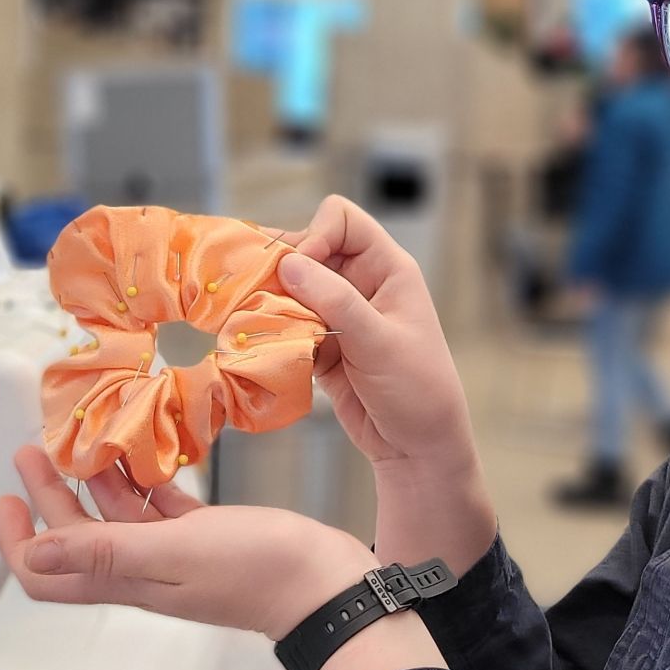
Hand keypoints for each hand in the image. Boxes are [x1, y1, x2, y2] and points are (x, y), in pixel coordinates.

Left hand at [0, 445, 374, 641]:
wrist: (321, 581)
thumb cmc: (257, 570)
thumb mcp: (171, 552)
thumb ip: (104, 549)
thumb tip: (38, 548)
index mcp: (126, 579)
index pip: (48, 573)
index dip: (18, 540)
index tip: (6, 498)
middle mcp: (143, 569)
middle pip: (76, 537)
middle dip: (48, 495)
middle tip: (35, 451)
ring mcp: (174, 552)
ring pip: (116, 517)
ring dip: (95, 481)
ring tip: (87, 440)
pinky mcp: (205, 534)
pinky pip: (159, 506)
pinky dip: (144, 480)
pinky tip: (146, 452)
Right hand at [277, 196, 476, 474]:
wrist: (418, 448)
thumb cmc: (417, 390)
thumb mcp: (379, 342)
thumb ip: (335, 301)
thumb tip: (289, 263)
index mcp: (388, 269)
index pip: (342, 220)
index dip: (316, 235)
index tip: (298, 271)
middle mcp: (362, 284)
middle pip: (309, 250)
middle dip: (283, 270)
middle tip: (258, 296)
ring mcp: (340, 315)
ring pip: (292, 288)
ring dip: (272, 301)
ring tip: (252, 319)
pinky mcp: (322, 344)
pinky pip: (288, 323)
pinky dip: (273, 331)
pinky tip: (261, 344)